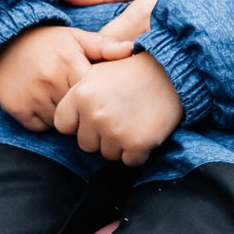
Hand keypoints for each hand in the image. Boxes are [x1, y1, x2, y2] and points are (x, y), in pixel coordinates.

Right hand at [0, 24, 131, 131]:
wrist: (3, 40)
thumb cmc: (46, 41)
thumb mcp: (74, 38)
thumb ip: (103, 45)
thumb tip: (132, 48)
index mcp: (69, 63)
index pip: (94, 93)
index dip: (98, 97)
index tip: (99, 95)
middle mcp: (51, 81)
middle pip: (79, 111)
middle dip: (83, 110)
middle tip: (83, 104)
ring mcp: (33, 97)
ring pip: (60, 123)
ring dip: (65, 118)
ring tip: (62, 101)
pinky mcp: (18, 109)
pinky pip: (40, 127)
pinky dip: (44, 121)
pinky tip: (44, 106)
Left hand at [52, 51, 184, 165]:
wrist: (170, 72)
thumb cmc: (131, 71)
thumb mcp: (96, 72)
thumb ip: (77, 96)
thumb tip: (66, 123)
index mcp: (80, 95)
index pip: (63, 125)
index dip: (78, 123)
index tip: (92, 116)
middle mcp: (94, 115)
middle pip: (85, 144)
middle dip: (99, 136)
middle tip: (118, 117)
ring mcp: (115, 131)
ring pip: (107, 154)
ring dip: (119, 144)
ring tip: (133, 120)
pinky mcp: (137, 144)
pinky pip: (130, 161)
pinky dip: (138, 152)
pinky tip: (144, 130)